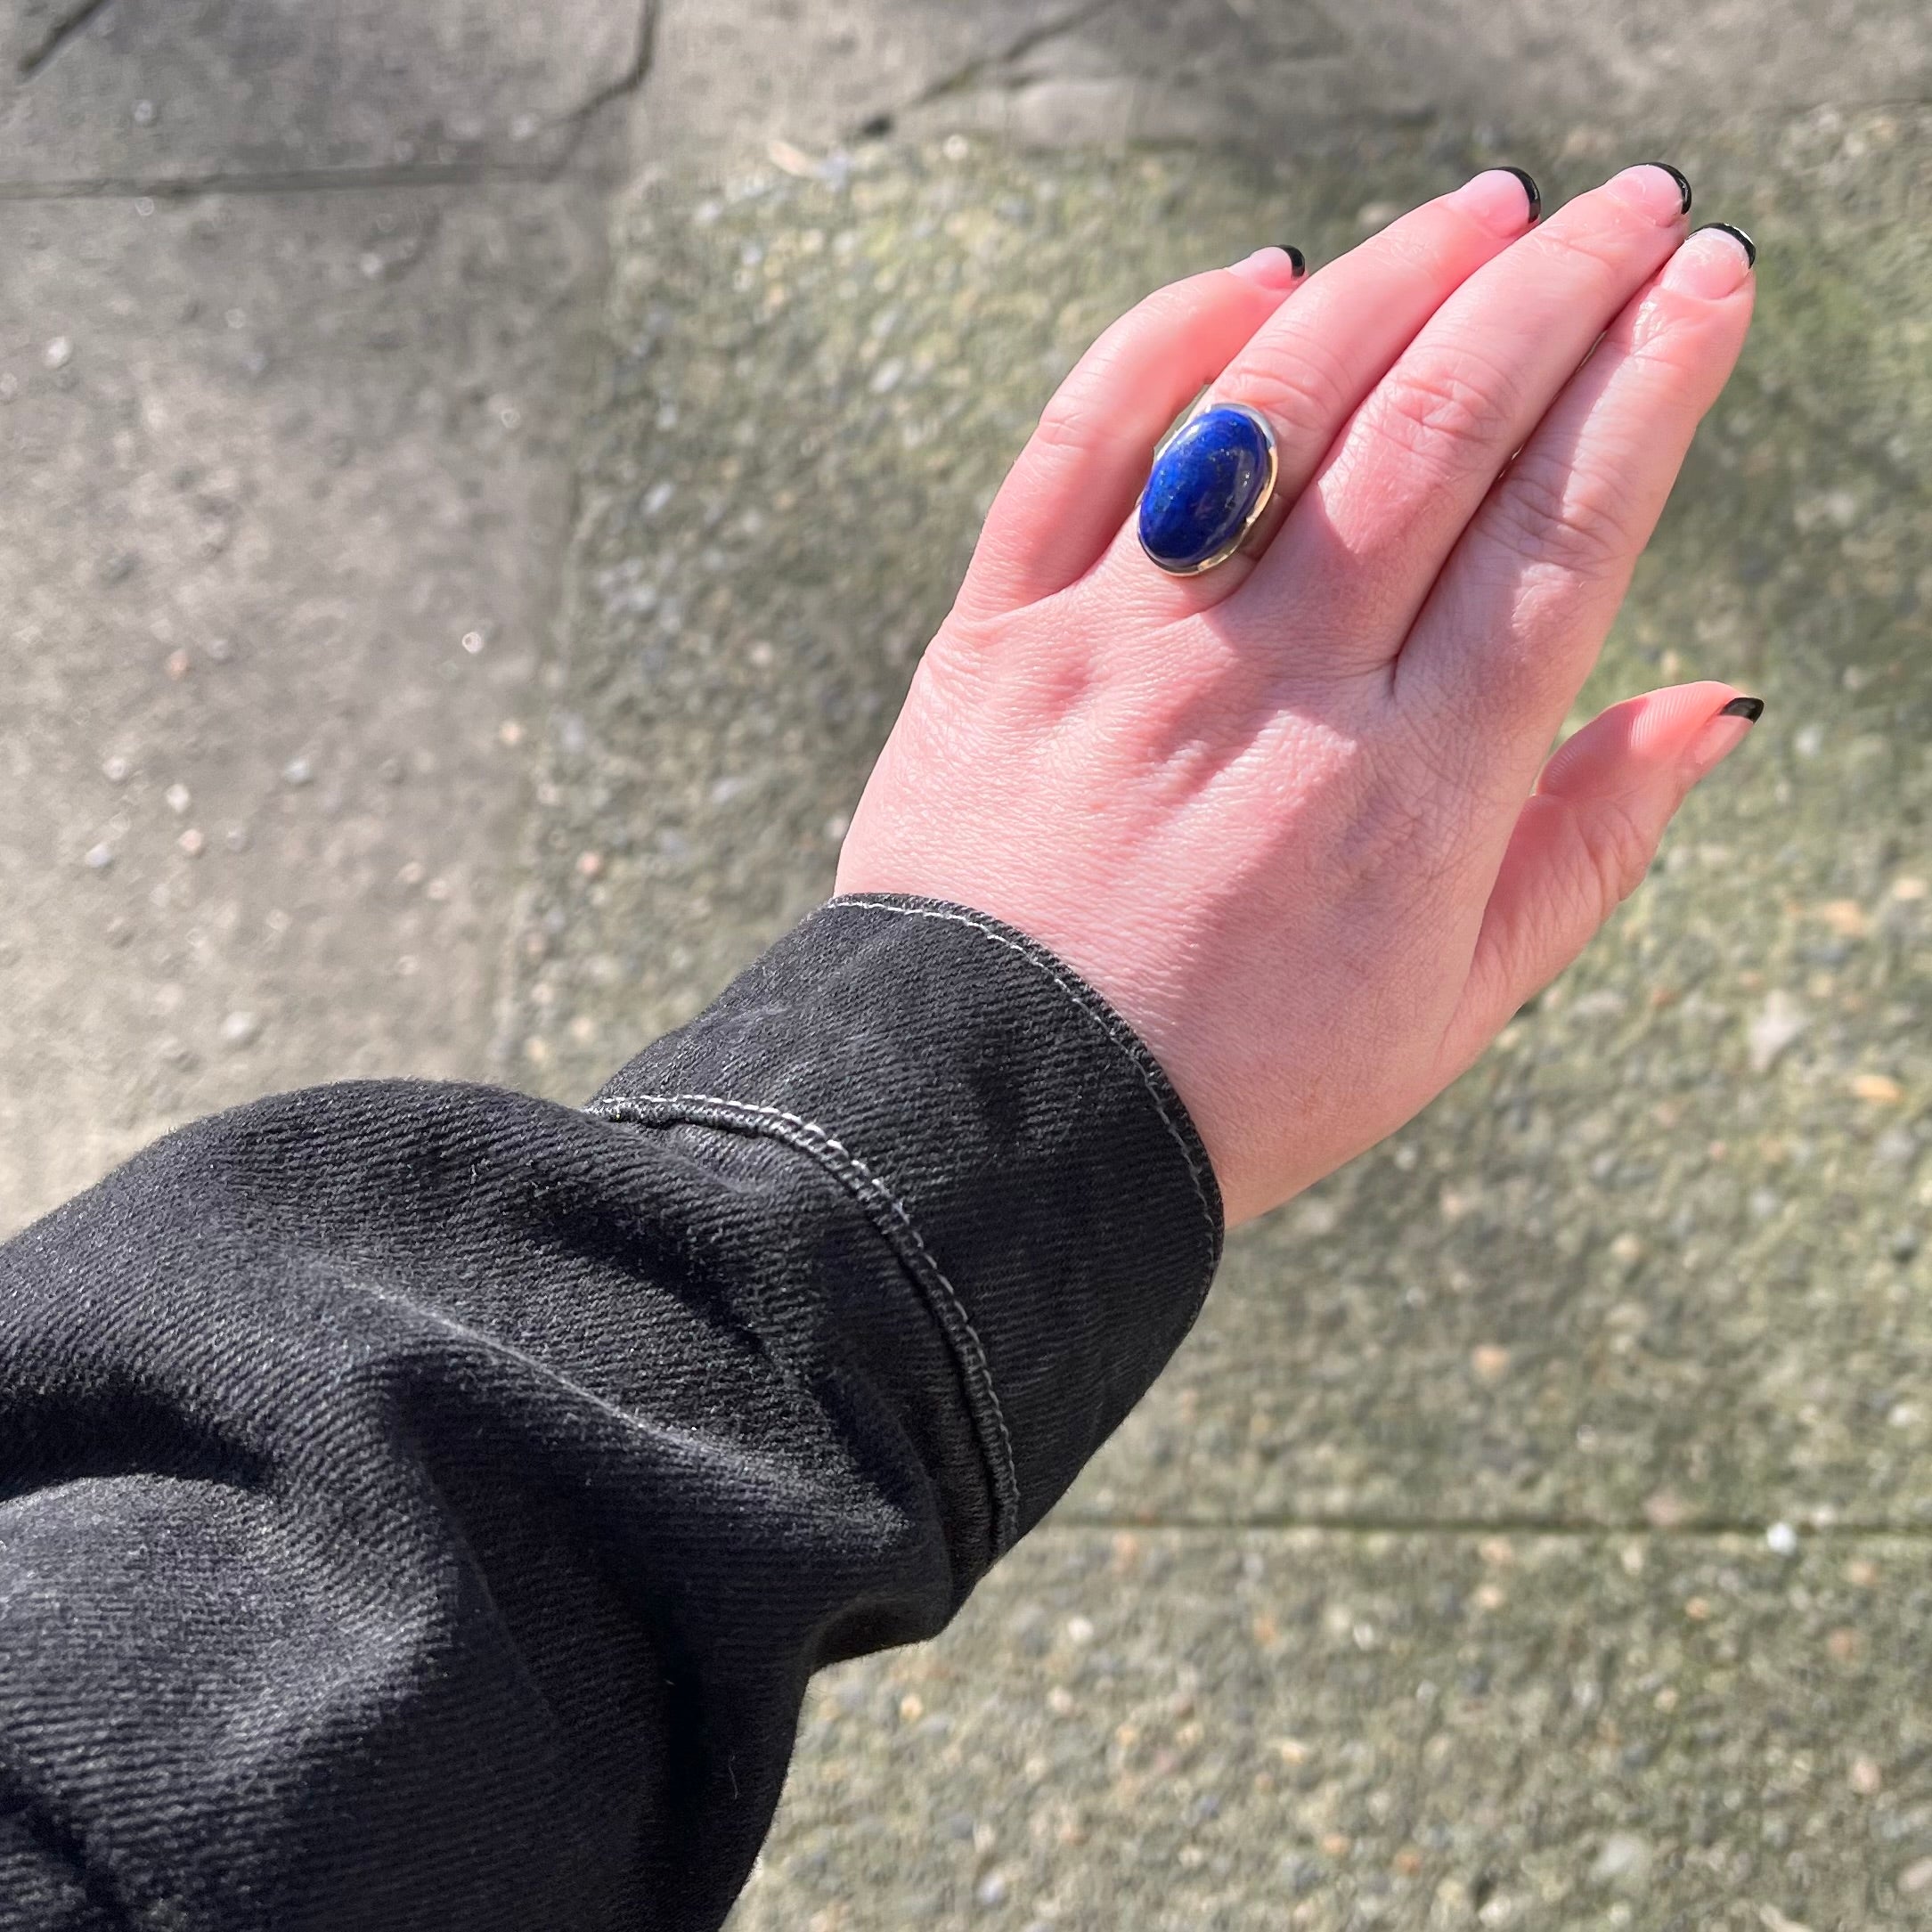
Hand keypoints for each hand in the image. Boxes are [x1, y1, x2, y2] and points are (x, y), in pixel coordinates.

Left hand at [836, 165, 1757, 1226]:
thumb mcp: (1449, 1011)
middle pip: (1440, 438)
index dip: (1649, 390)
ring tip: (1482, 210)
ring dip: (1391, 281)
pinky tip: (1251, 278)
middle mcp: (1275, 695)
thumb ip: (1584, 852)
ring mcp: (1125, 656)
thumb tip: (1713, 706)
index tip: (1709, 286)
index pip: (1562, 537)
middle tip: (1632, 208)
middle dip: (1556, 293)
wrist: (993, 1127)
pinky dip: (1162, 346)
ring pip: (1275, 413)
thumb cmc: (1232, 1082)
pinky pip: (1078, 452)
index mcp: (1412, 793)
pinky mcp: (997, 643)